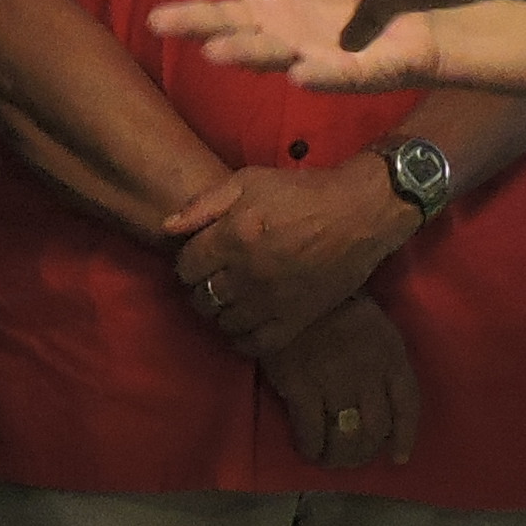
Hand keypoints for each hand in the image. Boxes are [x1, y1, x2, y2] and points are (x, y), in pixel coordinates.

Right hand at [132, 0, 448, 92]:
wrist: (430, 17)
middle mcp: (278, 21)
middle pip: (226, 18)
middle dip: (192, 20)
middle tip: (154, 20)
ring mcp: (312, 49)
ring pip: (271, 53)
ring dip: (243, 53)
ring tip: (215, 53)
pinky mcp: (356, 69)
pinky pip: (338, 73)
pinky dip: (319, 76)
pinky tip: (302, 73)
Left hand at [161, 155, 416, 360]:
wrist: (359, 213)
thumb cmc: (301, 192)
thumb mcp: (249, 181)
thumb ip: (204, 204)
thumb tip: (166, 228)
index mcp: (233, 237)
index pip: (185, 268)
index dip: (188, 262)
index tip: (201, 258)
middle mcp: (247, 274)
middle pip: (201, 298)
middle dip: (201, 288)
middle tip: (215, 278)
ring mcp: (272, 301)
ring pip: (224, 322)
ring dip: (222, 312)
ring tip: (233, 298)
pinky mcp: (296, 319)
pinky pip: (255, 344)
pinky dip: (244, 338)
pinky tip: (248, 322)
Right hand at [256, 294, 421, 471]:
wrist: (293, 285)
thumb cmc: (336, 302)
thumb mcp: (375, 326)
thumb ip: (383, 362)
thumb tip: (381, 402)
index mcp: (391, 356)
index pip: (407, 406)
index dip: (405, 436)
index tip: (399, 457)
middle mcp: (369, 375)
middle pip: (376, 429)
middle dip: (365, 452)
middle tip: (352, 459)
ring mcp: (335, 383)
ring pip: (346, 436)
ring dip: (340, 457)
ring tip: (331, 461)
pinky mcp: (301, 388)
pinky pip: (311, 432)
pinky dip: (312, 448)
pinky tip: (309, 450)